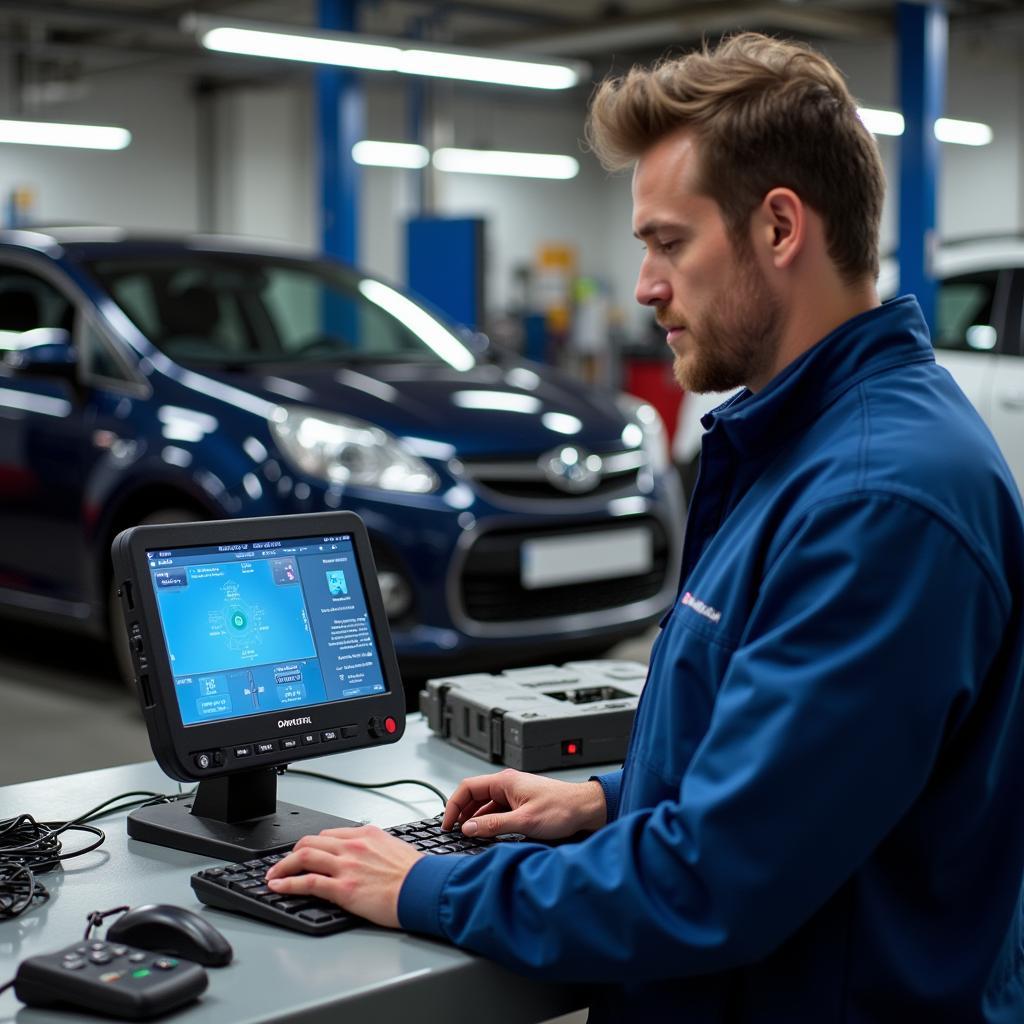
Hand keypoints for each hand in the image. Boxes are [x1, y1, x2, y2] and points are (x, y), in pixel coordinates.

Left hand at [264, 825, 424, 927]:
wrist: (426, 889)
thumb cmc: (417, 875)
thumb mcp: (395, 849)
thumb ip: (376, 850)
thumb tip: (369, 857)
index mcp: (366, 835)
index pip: (329, 834)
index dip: (312, 844)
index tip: (303, 852)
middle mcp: (353, 846)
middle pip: (310, 842)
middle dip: (291, 853)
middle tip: (282, 864)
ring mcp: (346, 866)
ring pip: (303, 857)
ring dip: (282, 867)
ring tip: (272, 876)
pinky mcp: (343, 888)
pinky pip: (307, 882)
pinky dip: (287, 884)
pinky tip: (278, 887)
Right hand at [442, 768, 606, 840]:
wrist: (586, 809)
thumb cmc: (562, 809)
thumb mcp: (524, 821)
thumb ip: (494, 825)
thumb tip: (468, 828)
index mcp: (505, 782)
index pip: (468, 787)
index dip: (454, 805)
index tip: (447, 823)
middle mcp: (508, 785)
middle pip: (474, 796)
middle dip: (462, 813)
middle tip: (454, 832)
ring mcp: (515, 794)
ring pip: (486, 805)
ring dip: (476, 819)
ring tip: (468, 835)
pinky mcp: (522, 804)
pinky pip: (498, 811)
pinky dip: (489, 822)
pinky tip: (488, 835)